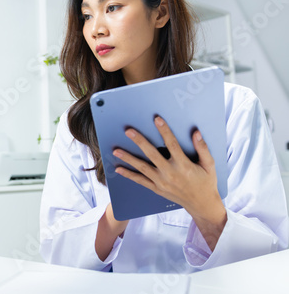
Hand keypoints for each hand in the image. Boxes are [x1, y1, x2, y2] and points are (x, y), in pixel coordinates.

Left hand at [112, 116, 225, 249]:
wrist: (201, 205)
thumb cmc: (206, 182)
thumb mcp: (209, 165)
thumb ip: (203, 148)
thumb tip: (196, 133)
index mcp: (184, 165)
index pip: (172, 144)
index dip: (164, 131)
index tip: (157, 119)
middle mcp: (170, 173)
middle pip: (152, 154)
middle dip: (139, 141)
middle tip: (128, 131)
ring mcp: (162, 182)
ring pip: (142, 168)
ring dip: (128, 158)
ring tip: (116, 150)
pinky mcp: (157, 188)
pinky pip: (140, 181)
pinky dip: (128, 175)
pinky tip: (118, 169)